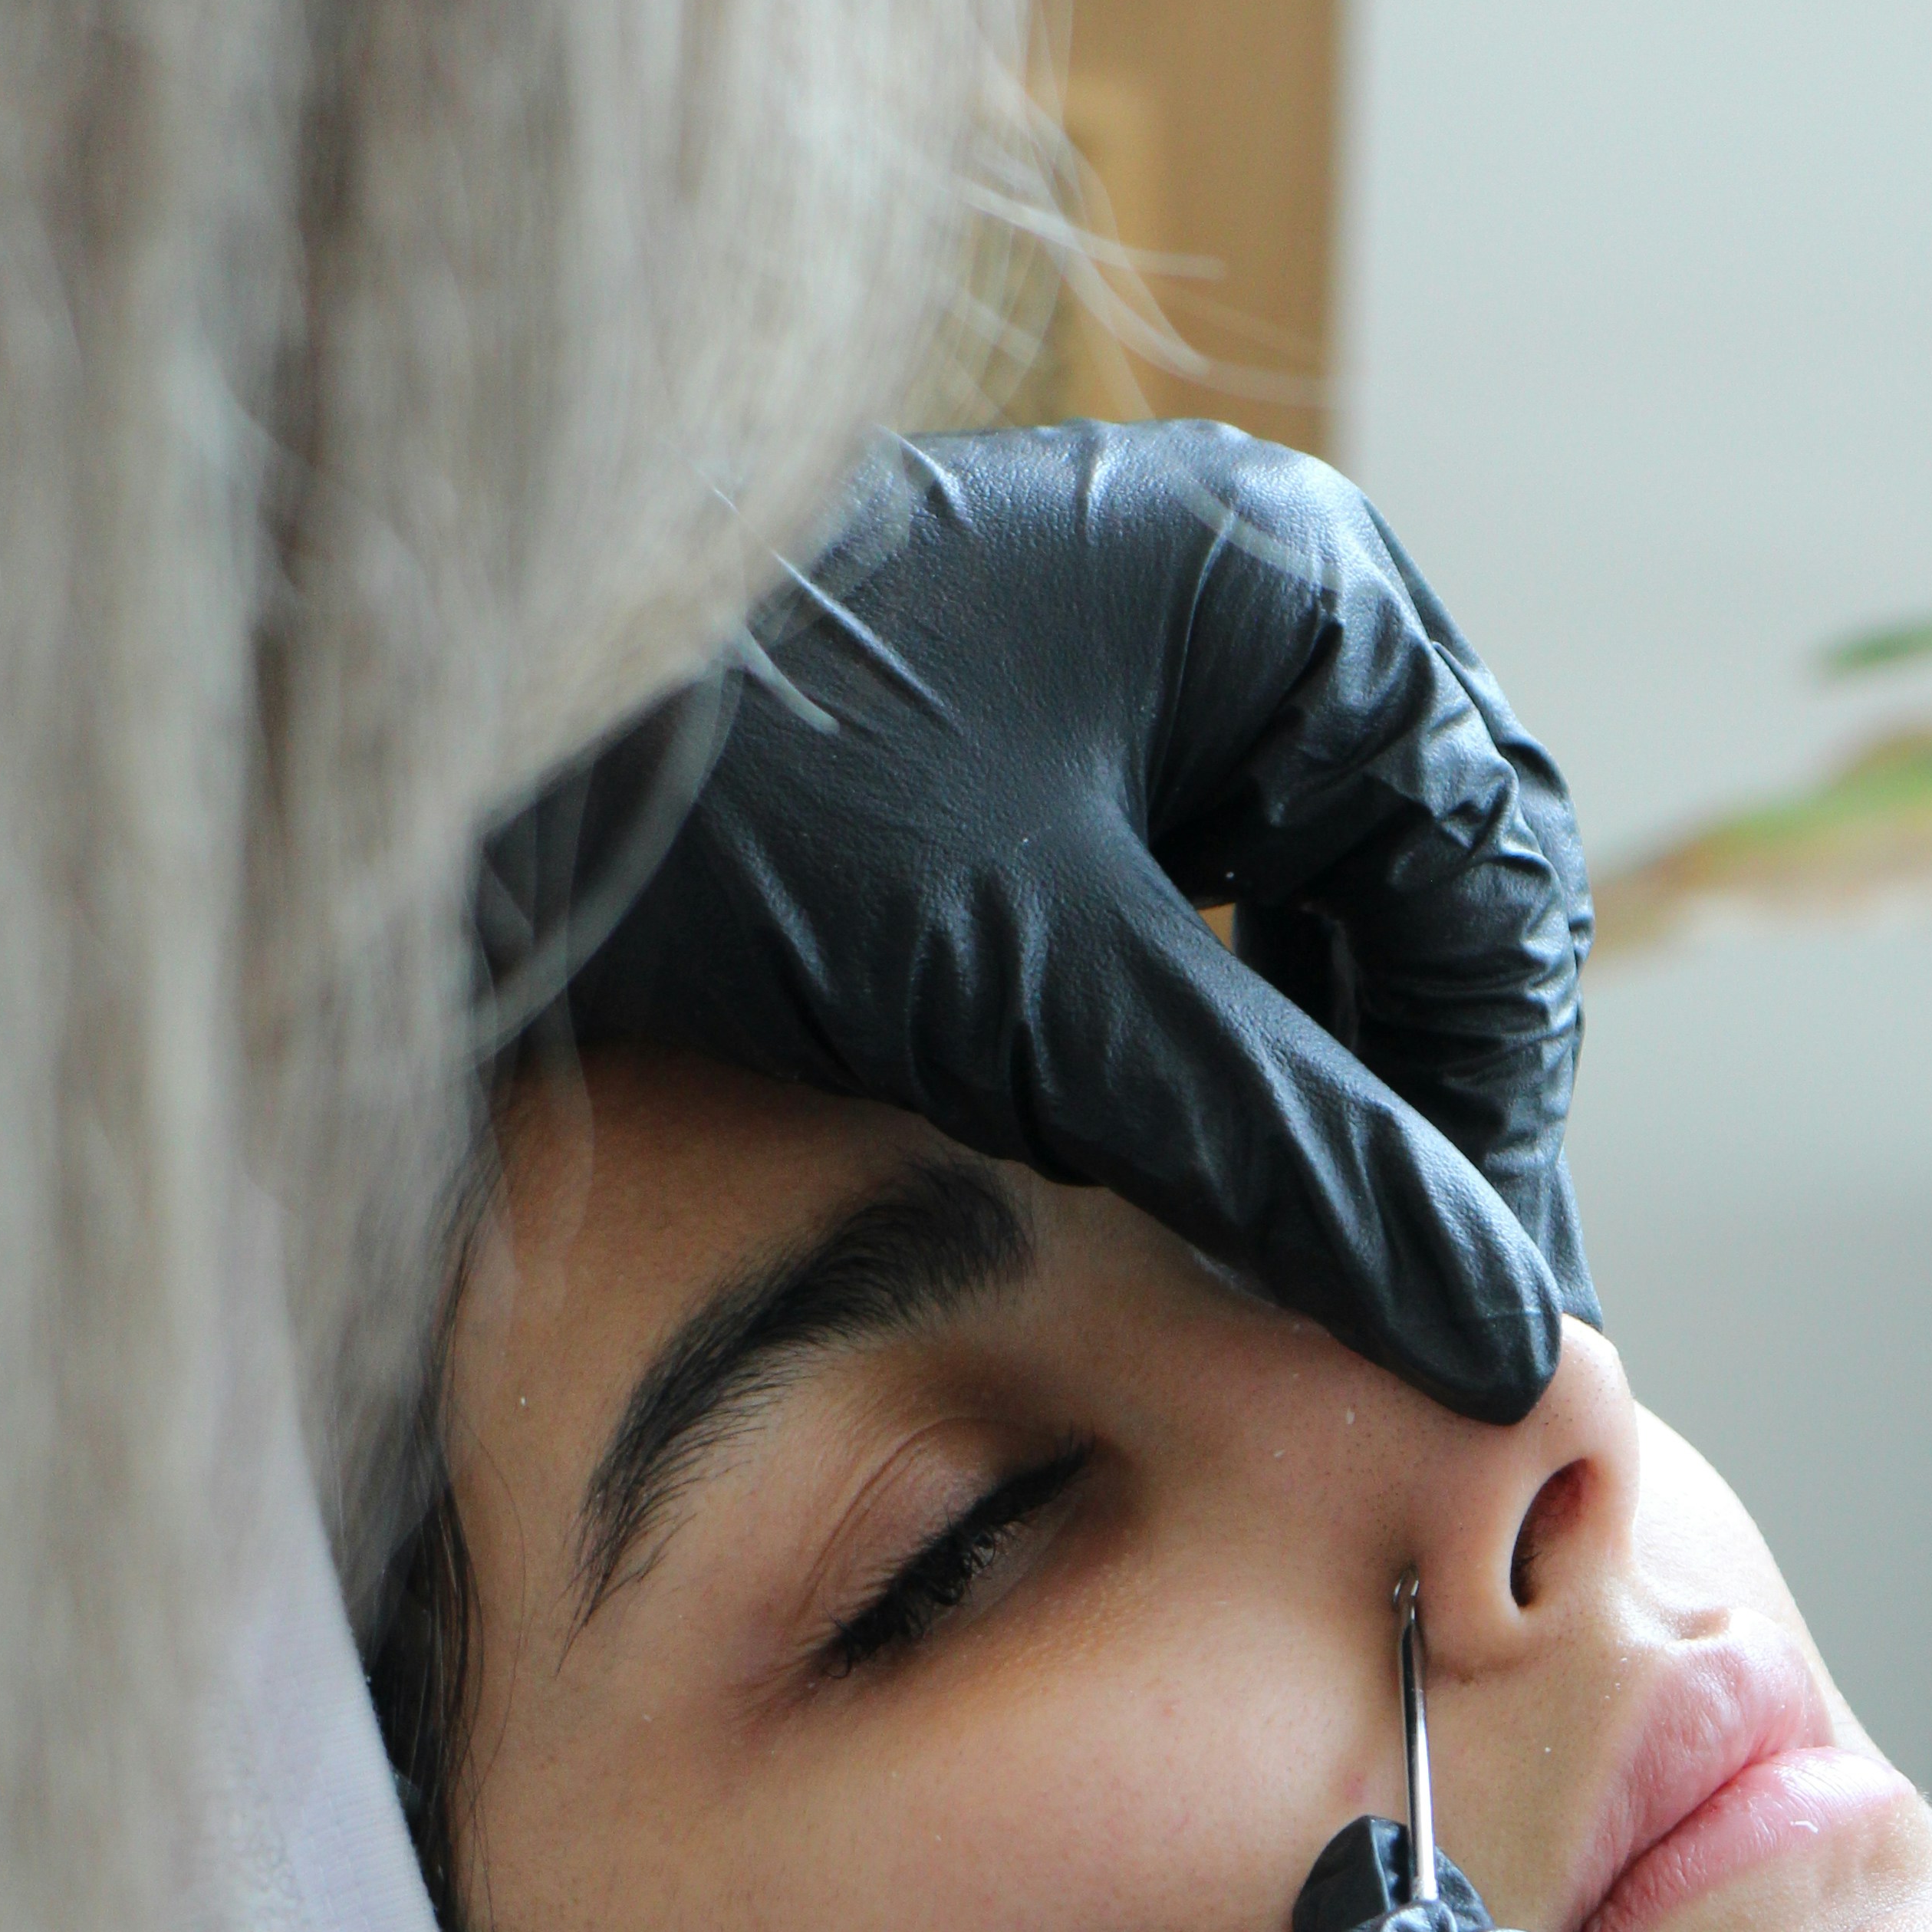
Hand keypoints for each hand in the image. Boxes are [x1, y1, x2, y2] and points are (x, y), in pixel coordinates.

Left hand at [481, 423, 1596, 1425]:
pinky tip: (1192, 1205)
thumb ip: (1293, 1160)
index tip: (1482, 1327)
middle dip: (1419, 1122)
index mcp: (1286, 590)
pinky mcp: (1019, 767)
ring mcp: (1122, 678)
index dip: (1495, 1126)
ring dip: (1319, 1112)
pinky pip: (1185, 935)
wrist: (426, 745)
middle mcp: (1229, 605)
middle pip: (1415, 904)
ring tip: (1319, 1301)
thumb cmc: (728, 811)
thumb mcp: (1044, 1000)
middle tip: (1426, 1341)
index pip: (1487, 889)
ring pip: (1304, 935)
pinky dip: (1207, 1071)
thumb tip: (1505, 1329)